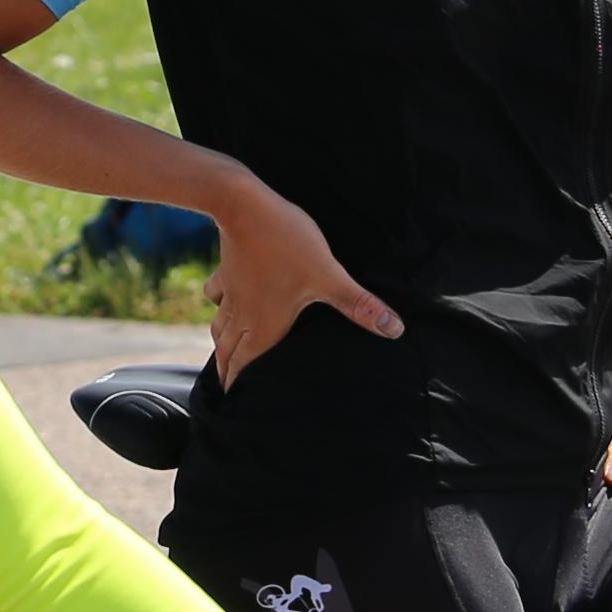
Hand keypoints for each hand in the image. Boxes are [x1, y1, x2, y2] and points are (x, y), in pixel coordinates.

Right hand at [207, 179, 397, 381]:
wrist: (244, 205)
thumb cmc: (287, 243)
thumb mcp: (329, 276)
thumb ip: (359, 304)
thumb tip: (395, 330)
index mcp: (262, 327)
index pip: (244, 368)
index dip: (238, 388)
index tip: (233, 406)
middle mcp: (242, 316)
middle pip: (228, 354)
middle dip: (227, 375)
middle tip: (227, 393)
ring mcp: (231, 294)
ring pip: (219, 328)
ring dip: (221, 346)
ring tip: (224, 357)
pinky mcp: (227, 271)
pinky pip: (216, 296)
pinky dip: (218, 306)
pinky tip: (221, 301)